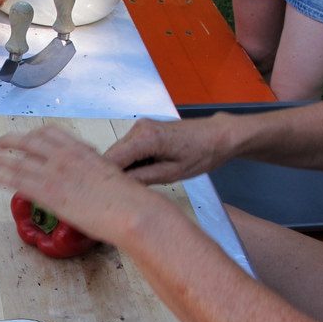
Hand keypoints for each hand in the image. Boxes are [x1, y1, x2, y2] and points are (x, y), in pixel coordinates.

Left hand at [0, 124, 150, 247]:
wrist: (129, 210)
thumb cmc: (126, 198)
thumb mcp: (109, 175)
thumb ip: (92, 171)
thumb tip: (87, 179)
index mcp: (80, 149)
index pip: (51, 133)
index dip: (33, 134)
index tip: (26, 136)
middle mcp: (65, 157)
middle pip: (29, 142)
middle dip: (11, 141)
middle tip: (0, 143)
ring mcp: (55, 174)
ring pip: (19, 161)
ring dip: (1, 159)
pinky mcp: (48, 193)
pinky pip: (18, 181)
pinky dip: (2, 177)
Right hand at [104, 115, 233, 184]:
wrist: (217, 136)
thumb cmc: (202, 153)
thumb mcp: (172, 173)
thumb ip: (142, 178)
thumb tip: (119, 186)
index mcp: (146, 138)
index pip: (111, 159)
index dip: (106, 178)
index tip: (105, 194)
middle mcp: (139, 128)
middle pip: (111, 156)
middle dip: (113, 175)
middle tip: (120, 193)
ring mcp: (140, 127)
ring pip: (118, 153)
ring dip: (122, 169)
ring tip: (136, 184)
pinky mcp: (143, 130)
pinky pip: (127, 149)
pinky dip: (130, 162)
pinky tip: (142, 172)